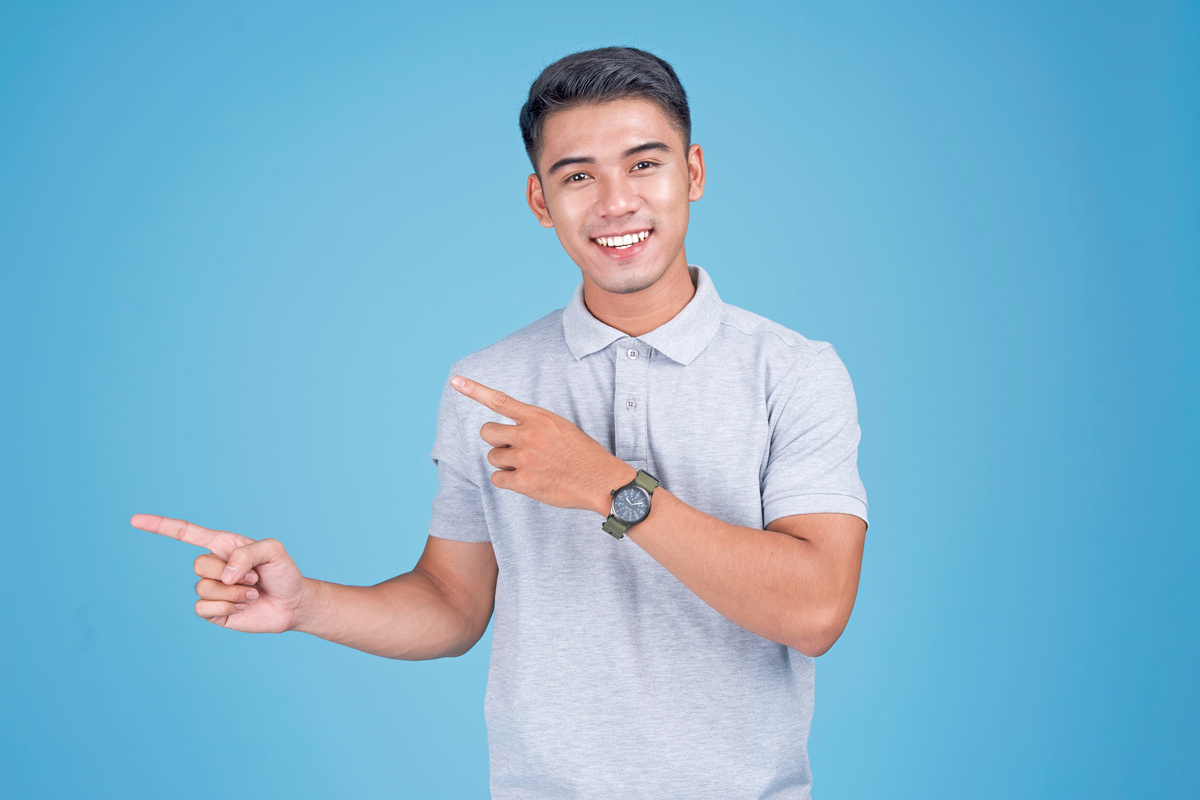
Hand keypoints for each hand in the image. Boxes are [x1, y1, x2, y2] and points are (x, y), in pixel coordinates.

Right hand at [131, 514, 305, 631]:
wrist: (292, 603)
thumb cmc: (283, 572)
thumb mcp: (273, 550)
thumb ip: (248, 552)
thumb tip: (225, 575)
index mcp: (222, 545)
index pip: (185, 533)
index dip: (160, 526)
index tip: (134, 520)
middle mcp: (214, 566)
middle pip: (199, 565)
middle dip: (231, 572)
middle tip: (254, 577)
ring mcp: (211, 589)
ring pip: (203, 588)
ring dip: (234, 592)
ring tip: (252, 593)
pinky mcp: (213, 611)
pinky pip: (204, 608)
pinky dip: (227, 607)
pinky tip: (243, 607)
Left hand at [451, 375, 633, 514]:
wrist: (601, 480)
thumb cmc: (583, 454)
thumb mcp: (560, 427)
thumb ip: (534, 425)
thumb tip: (508, 433)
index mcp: (538, 417)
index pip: (500, 400)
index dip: (474, 390)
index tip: (455, 381)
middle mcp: (528, 434)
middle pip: (487, 432)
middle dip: (496, 440)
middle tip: (513, 449)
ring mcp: (524, 458)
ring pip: (492, 457)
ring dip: (505, 463)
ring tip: (530, 467)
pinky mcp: (523, 481)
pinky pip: (498, 478)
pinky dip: (508, 481)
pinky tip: (528, 481)